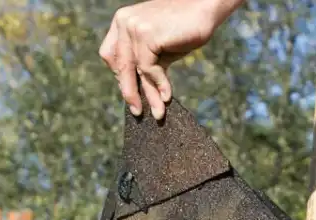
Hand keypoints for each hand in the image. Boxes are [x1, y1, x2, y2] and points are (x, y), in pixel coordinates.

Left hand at [100, 0, 243, 119]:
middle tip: (137, 112)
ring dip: (148, 95)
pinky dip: (159, 84)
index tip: (131, 93)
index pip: (111, 55)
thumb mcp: (160, 48)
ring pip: (135, 70)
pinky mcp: (146, 36)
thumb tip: (141, 93)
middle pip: (119, 65)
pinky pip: (148, 69)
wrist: (205, 8)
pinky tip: (168, 96)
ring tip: (158, 112)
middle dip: (129, 91)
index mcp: (123, 22)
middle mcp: (124, 22)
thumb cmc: (185, 28)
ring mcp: (133, 27)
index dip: (120, 76)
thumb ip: (147, 63)